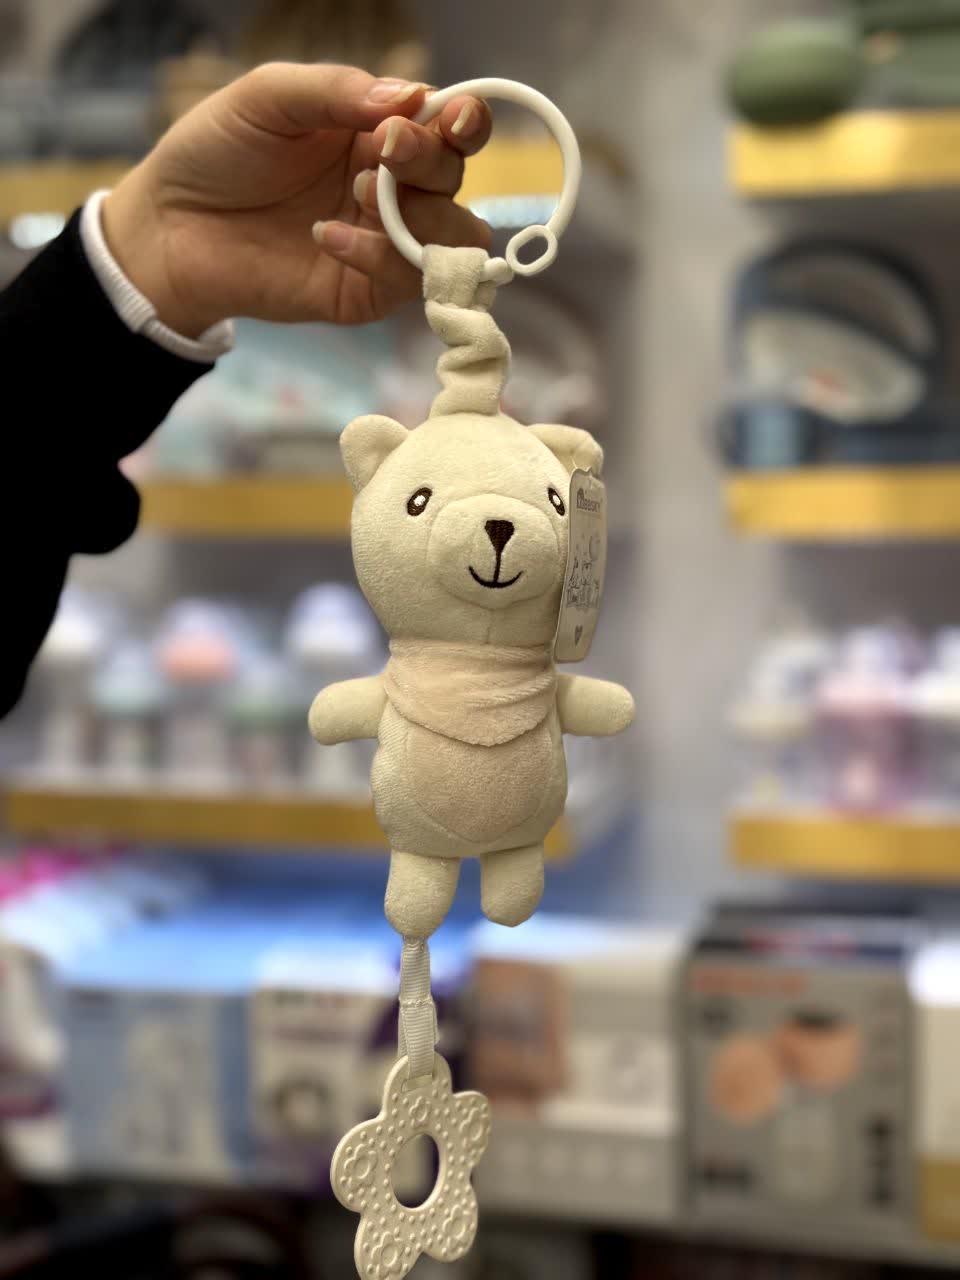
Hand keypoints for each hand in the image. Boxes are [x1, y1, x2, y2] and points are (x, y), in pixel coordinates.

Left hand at [103, 63, 491, 335]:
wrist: (169, 227)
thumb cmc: (215, 153)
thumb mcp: (268, 98)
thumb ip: (337, 90)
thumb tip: (413, 95)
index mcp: (380, 134)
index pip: (452, 128)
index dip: (467, 121)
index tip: (451, 117)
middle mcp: (394, 189)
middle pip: (456, 179)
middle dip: (432, 160)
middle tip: (385, 148)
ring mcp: (384, 243)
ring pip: (454, 238)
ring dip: (421, 213)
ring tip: (358, 193)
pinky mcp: (365, 292)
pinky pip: (406, 281)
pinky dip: (379, 256)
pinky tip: (326, 237)